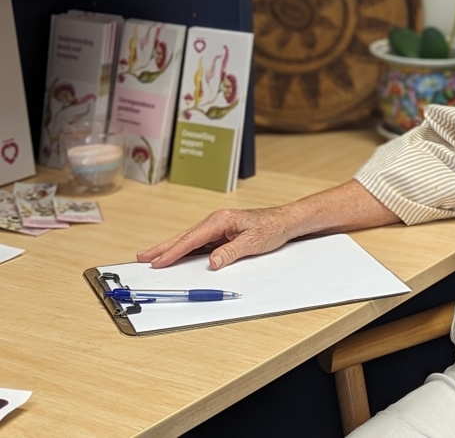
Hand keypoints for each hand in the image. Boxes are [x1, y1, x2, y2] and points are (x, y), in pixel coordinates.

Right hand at [136, 206, 294, 269]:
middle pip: (184, 237)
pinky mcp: (220, 233)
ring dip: (171, 248)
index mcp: (221, 220)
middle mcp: (216, 221)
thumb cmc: (271, 228)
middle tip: (142, 257)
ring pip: (189, 239)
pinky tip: (176, 254)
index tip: (158, 261)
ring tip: (152, 256)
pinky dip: (184, 248)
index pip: (192, 239)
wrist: (284, 222)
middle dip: (163, 247)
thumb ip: (231, 252)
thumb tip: (212, 262)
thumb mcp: (252, 243)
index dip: (173, 251)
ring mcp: (217, 226)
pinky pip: (198, 242)